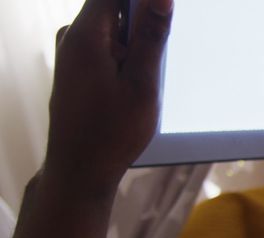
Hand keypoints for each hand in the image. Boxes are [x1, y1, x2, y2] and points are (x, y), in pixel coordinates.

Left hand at [43, 0, 173, 190]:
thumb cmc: (111, 132)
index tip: (166, 11)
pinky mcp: (75, 67)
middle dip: (143, 24)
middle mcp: (72, 37)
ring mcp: (71, 53)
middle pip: (115, 8)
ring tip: (144, 80)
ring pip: (113, 29)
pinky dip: (125, 58)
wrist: (80, 169)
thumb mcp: (142, 83)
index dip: (145, 0)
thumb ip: (151, 36)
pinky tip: (133, 85)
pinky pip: (105, 46)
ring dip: (136, 45)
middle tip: (155, 62)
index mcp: (85, 35)